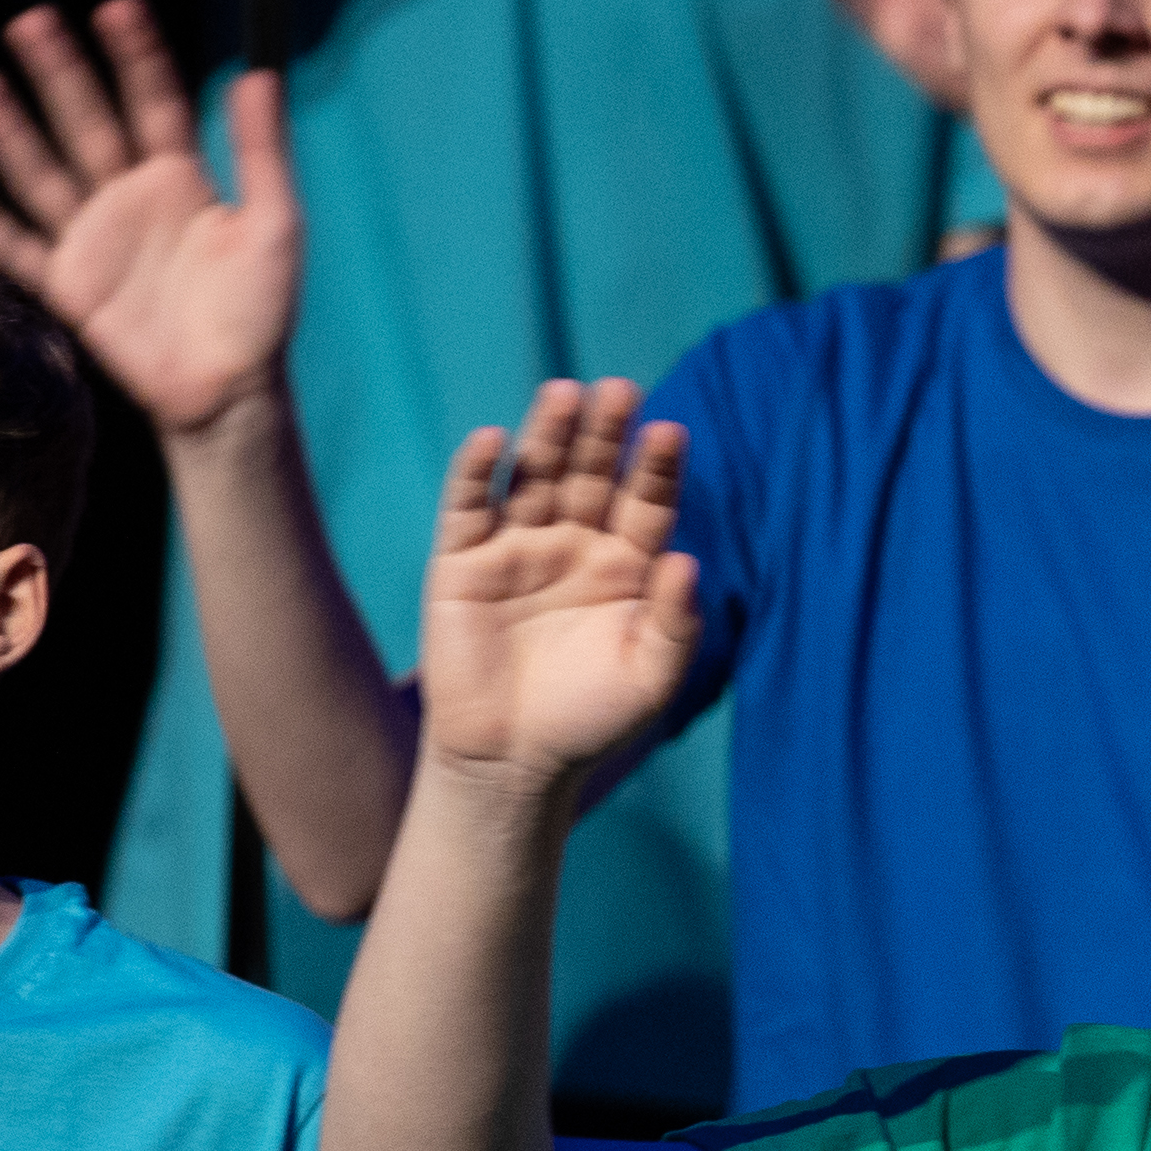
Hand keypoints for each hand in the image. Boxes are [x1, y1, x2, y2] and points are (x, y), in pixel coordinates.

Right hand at [0, 0, 298, 438]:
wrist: (231, 392)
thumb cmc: (261, 313)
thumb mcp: (275, 226)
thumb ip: (261, 153)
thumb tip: (261, 75)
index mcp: (182, 179)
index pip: (154, 101)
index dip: (138, 56)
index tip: (117, 5)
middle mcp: (130, 199)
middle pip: (88, 123)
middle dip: (61, 74)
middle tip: (30, 20)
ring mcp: (94, 240)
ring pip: (43, 173)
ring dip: (11, 133)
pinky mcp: (69, 286)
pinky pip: (18, 249)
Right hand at [416, 380, 697, 790]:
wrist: (512, 761)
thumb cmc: (589, 721)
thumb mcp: (649, 678)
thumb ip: (675, 623)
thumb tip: (688, 560)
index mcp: (625, 564)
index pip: (647, 500)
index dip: (657, 467)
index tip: (671, 432)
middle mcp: (573, 544)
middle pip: (592, 473)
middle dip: (606, 433)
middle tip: (621, 389)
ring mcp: (516, 547)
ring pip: (534, 476)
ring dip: (548, 434)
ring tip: (566, 393)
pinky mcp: (462, 561)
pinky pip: (469, 506)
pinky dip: (477, 471)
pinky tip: (494, 440)